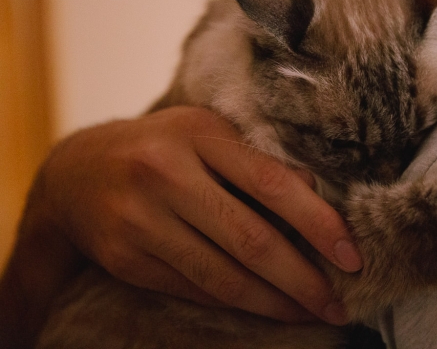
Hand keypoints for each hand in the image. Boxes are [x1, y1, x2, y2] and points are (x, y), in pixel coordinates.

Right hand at [25, 106, 361, 324]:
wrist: (76, 172)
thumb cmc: (165, 146)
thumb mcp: (208, 132)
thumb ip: (258, 159)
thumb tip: (318, 195)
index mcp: (199, 135)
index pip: (272, 182)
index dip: (318, 222)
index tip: (352, 256)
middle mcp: (166, 175)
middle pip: (250, 239)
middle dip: (302, 278)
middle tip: (338, 302)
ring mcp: (140, 220)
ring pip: (222, 275)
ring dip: (274, 302)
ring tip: (310, 313)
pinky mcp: (125, 259)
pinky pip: (194, 289)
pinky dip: (236, 303)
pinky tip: (265, 308)